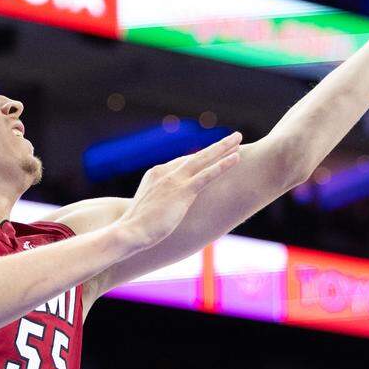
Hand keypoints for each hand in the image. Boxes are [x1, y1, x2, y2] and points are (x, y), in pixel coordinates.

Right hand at [114, 132, 242, 251]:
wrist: (129, 232)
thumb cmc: (136, 227)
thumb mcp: (147, 209)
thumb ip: (157, 202)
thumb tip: (163, 209)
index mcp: (156, 174)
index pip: (182, 162)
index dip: (200, 157)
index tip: (213, 151)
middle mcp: (165, 172)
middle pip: (195, 156)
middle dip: (216, 146)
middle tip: (233, 137)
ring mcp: (175, 180)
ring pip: (203, 159)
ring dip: (223, 148)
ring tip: (238, 138)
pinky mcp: (183, 191)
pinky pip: (207, 174)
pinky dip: (223, 165)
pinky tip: (236, 158)